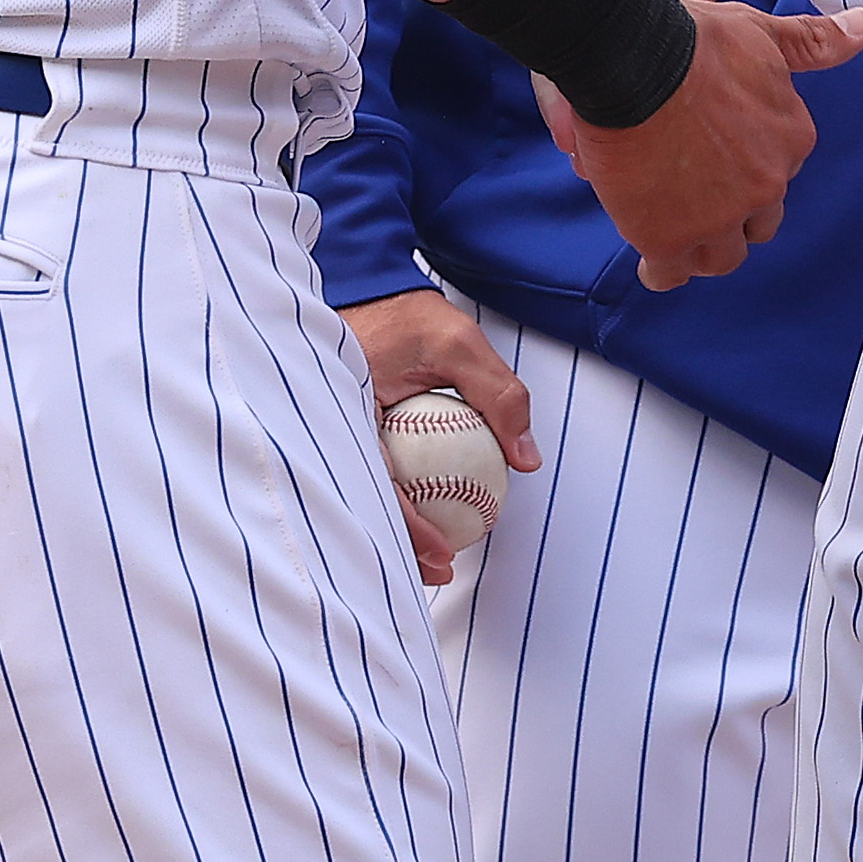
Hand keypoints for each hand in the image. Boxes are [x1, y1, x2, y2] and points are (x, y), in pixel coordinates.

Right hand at [342, 291, 537, 587]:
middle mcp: (335, 430)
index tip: (443, 553)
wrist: (366, 289)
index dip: (410, 529)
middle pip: (367, 505)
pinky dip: (397, 499)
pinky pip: (373, 474)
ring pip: (367, 496)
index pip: (379, 486)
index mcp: (348, 414)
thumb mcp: (458, 343)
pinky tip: (427, 514)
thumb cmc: (405, 315)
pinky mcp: (347, 433)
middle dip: (401, 549)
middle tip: (442, 572)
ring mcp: (338, 434)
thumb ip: (497, 394)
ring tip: (437, 559)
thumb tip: (527, 457)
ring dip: (398, 531)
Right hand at [545, 0, 862, 286]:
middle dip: (733, 214)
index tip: (720, 153)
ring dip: (701, 246)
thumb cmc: (692, 41)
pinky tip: (651, 257)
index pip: (779, 171)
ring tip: (676, 228)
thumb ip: (812, 40)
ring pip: (720, 256)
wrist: (634, 60)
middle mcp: (764, 185)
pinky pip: (671, 274)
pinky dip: (660, 268)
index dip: (747, 165)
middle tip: (697, 194)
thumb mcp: (762, 32)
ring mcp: (718, 217)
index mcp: (791, 140)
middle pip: (756, 222)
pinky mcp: (669, 238)